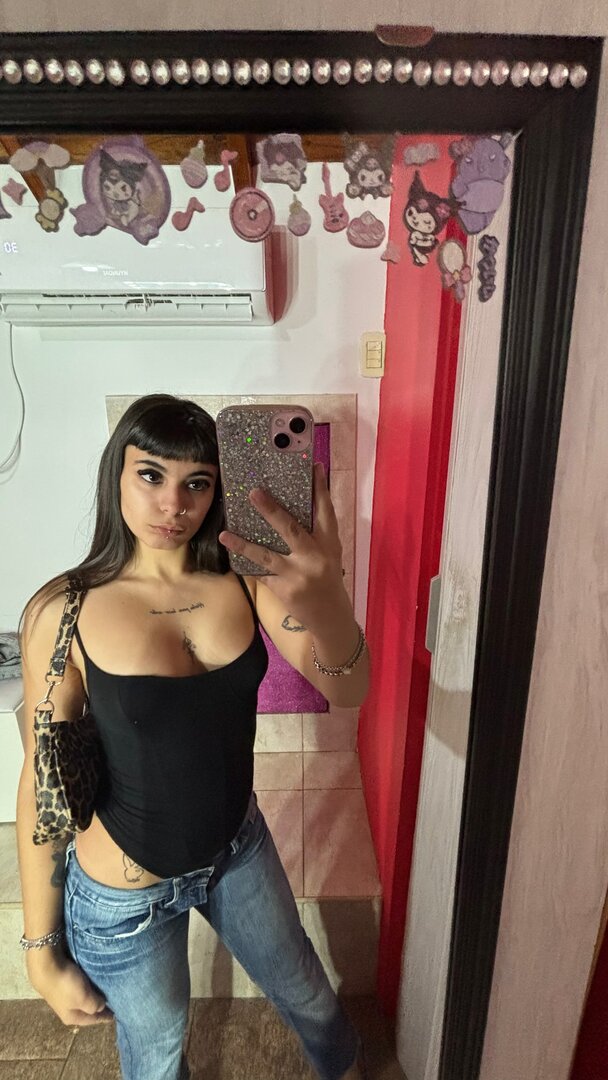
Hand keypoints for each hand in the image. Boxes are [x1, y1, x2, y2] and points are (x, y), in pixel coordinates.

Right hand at [29, 952, 112, 1026]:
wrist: (46, 966)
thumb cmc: (66, 985)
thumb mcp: (84, 999)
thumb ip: (95, 1005)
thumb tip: (101, 1006)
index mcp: (72, 1017)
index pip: (92, 1019)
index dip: (104, 1017)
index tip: (116, 1015)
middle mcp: (68, 1008)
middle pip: (87, 1009)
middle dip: (98, 1006)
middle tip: (113, 1001)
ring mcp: (64, 995)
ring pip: (83, 997)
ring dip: (93, 995)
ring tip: (106, 990)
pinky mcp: (63, 982)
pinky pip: (80, 986)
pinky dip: (88, 985)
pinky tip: (93, 981)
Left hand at [219, 462, 346, 633]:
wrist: (331, 617)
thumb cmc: (327, 579)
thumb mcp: (329, 554)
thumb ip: (315, 534)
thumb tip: (289, 508)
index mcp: (330, 543)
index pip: (326, 511)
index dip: (320, 489)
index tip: (314, 467)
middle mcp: (315, 557)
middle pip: (291, 529)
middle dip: (271, 510)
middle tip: (254, 492)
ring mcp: (299, 575)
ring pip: (267, 555)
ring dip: (243, 544)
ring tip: (224, 534)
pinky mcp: (285, 590)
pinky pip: (261, 574)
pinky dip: (246, 565)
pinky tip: (231, 556)